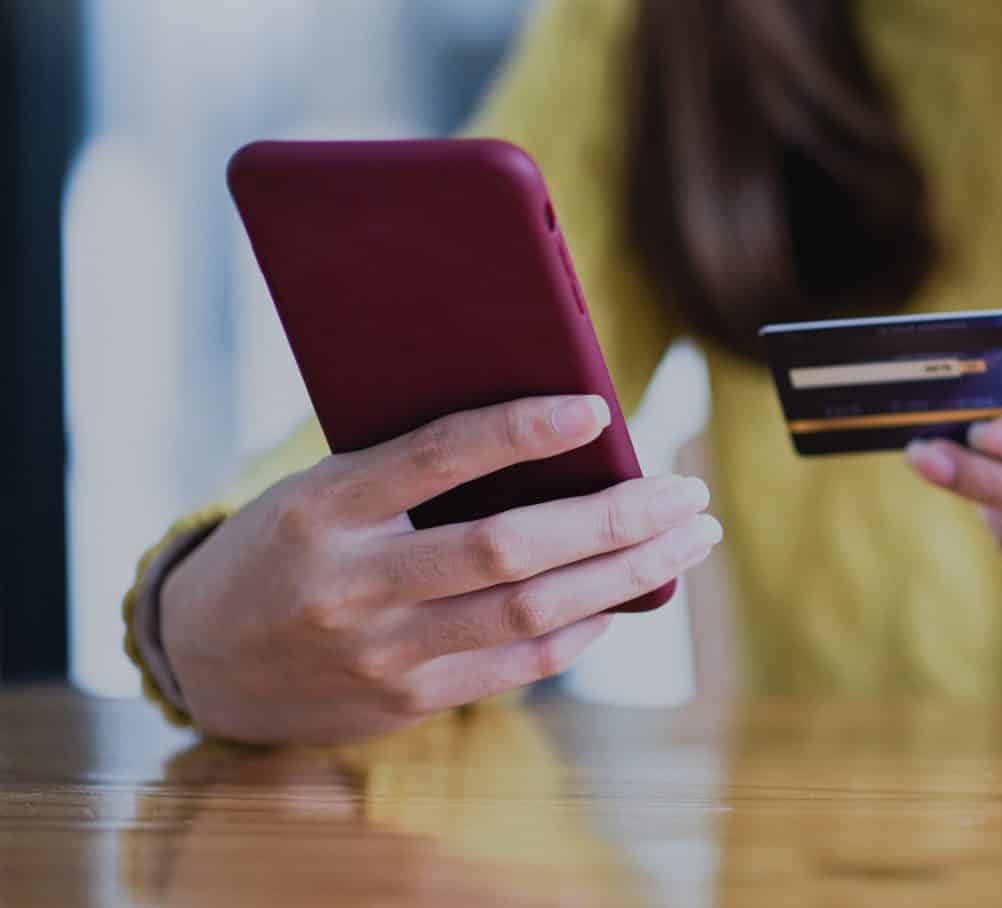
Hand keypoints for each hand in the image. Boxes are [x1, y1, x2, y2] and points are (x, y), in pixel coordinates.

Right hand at [161, 395, 720, 744]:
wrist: (203, 659)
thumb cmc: (288, 545)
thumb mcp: (323, 487)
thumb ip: (414, 467)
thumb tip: (559, 436)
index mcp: (325, 507)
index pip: (437, 457)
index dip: (521, 432)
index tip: (596, 410)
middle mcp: (353, 585)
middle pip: (509, 549)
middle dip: (616, 520)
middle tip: (688, 492)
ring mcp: (383, 652)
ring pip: (532, 613)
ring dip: (627, 574)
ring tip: (687, 539)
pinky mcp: (407, 702)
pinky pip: (519, 664)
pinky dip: (583, 627)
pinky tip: (626, 595)